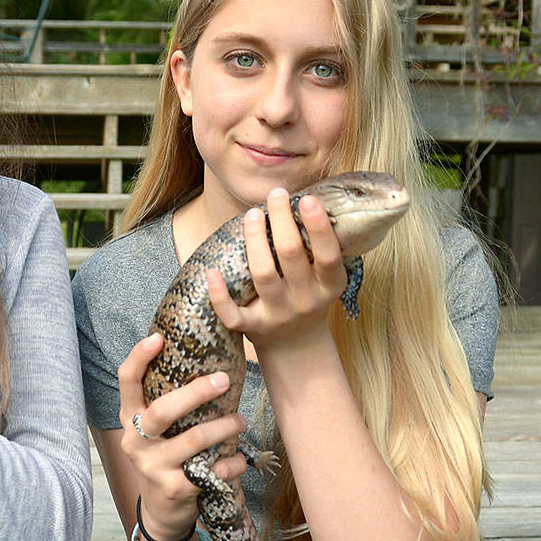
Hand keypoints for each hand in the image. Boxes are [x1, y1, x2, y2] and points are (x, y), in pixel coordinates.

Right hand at [116, 332, 246, 540]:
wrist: (162, 512)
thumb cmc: (166, 457)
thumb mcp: (156, 432)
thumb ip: (167, 403)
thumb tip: (206, 362)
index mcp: (130, 418)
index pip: (126, 382)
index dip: (138, 358)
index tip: (158, 338)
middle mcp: (136, 441)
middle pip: (162, 411)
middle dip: (195, 393)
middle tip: (223, 379)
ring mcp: (153, 467)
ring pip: (194, 440)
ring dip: (224, 427)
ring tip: (240, 420)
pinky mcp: (174, 489)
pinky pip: (212, 471)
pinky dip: (232, 463)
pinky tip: (238, 459)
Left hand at [207, 187, 344, 353]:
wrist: (297, 345)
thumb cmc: (307, 296)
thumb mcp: (324, 277)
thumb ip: (318, 247)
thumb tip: (303, 199)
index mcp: (328, 286)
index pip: (328, 255)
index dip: (318, 227)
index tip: (307, 199)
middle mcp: (305, 300)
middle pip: (291, 256)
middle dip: (281, 221)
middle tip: (275, 194)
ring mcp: (278, 315)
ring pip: (263, 275)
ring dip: (255, 241)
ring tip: (252, 214)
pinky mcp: (253, 328)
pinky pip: (233, 315)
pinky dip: (220, 295)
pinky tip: (212, 272)